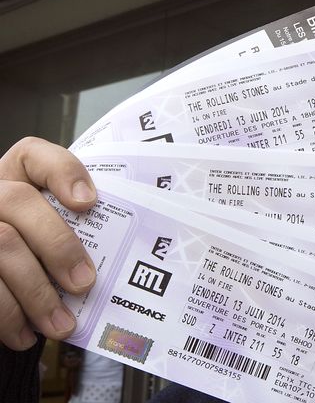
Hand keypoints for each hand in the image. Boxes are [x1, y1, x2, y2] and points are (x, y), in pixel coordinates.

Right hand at [0, 137, 96, 349]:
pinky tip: (26, 334)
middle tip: (85, 282)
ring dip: (35, 294)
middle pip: (17, 203)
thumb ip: (77, 228)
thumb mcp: (54, 231)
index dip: (63, 172)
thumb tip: (127, 253)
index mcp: (14, 178)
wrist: (1, 285)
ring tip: (62, 325)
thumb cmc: (35, 256)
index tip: (89, 203)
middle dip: (57, 245)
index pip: (33, 155)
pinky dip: (6, 316)